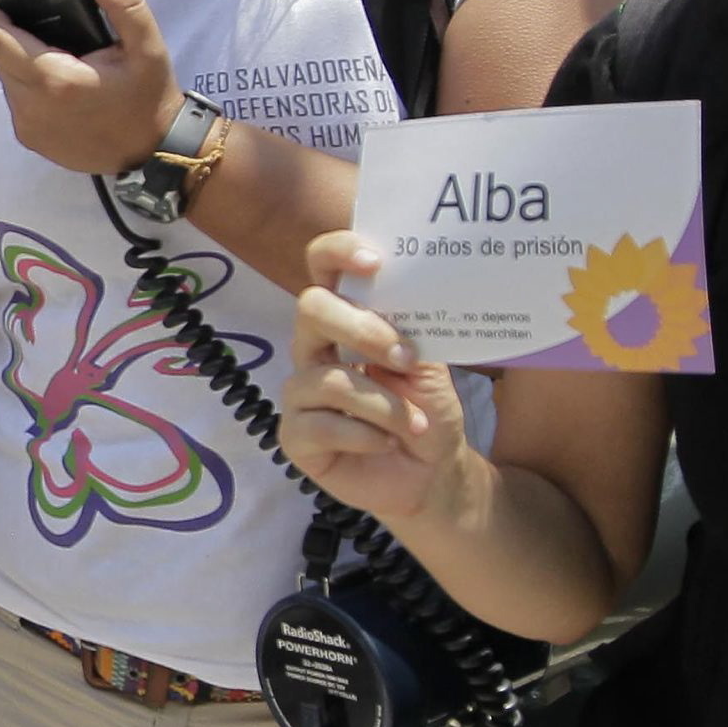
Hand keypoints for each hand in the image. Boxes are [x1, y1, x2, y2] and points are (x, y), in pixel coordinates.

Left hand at [0, 0, 182, 176]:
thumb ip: (123, 2)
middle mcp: (32, 108)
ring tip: (50, 49)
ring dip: (18, 61)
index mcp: (55, 80)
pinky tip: (54, 78)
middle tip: (37, 22)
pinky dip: (27, 86)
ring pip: (5, 80)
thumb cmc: (149, 97)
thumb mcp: (147, 45)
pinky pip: (16, 102)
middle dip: (10, 36)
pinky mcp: (30, 140)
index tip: (5, 0)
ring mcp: (28, 128)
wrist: (153, 151)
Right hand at [284, 230, 469, 529]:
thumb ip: (414, 328)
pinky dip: (364, 435)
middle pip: (310, 310)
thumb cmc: (427, 411)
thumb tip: (408, 292)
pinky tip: (385, 444)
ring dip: (382, 403)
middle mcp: (315, 349)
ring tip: (414, 423)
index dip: (338, 252)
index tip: (374, 261)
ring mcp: (302, 393)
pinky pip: (319, 425)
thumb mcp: (432, 365)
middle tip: (404, 356)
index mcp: (346, 320)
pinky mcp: (295, 437)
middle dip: (360, 329)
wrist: (432, 474)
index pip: (323, 268)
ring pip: (327, 378)